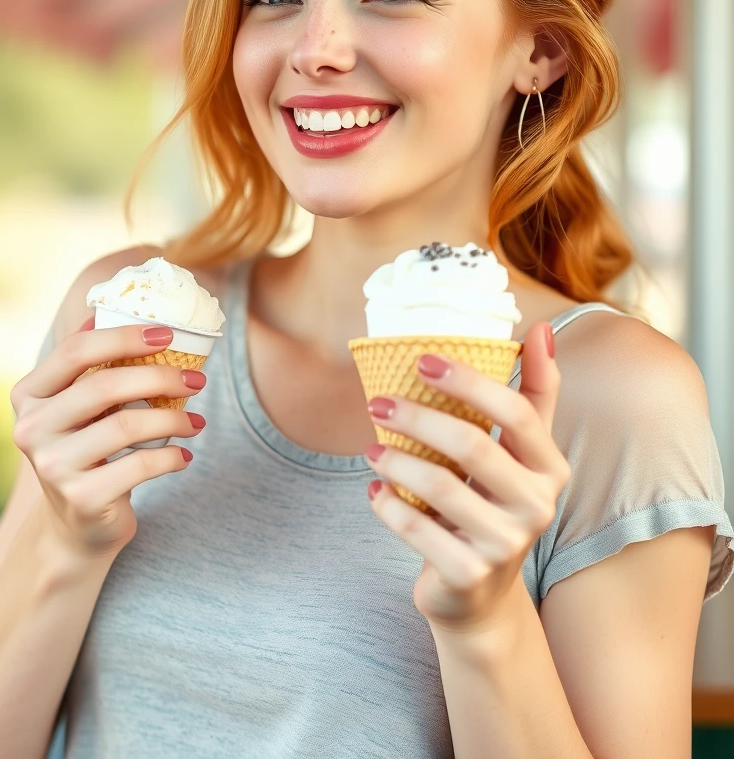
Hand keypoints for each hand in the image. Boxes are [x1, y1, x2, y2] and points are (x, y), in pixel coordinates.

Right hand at [10, 316, 206, 560]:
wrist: (77, 525)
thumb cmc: (87, 450)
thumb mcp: (80, 406)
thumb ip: (91, 365)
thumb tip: (113, 310)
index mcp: (28, 394)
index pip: (76, 351)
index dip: (123, 336)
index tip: (168, 334)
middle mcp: (30, 428)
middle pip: (104, 385)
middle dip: (160, 376)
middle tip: (197, 379)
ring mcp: (52, 465)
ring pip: (126, 425)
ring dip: (174, 419)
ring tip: (196, 422)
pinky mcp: (81, 497)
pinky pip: (139, 465)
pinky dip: (170, 457)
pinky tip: (183, 455)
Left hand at [364, 322, 568, 632]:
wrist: (478, 593)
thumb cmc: (494, 504)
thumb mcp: (520, 453)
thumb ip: (533, 393)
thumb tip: (541, 329)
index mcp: (550, 468)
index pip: (515, 412)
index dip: (468, 381)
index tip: (421, 360)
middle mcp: (537, 507)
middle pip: (473, 445)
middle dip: (417, 417)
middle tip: (376, 403)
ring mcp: (505, 545)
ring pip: (439, 486)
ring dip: (395, 460)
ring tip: (371, 449)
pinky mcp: (467, 573)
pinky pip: (415, 528)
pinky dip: (387, 504)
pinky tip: (375, 489)